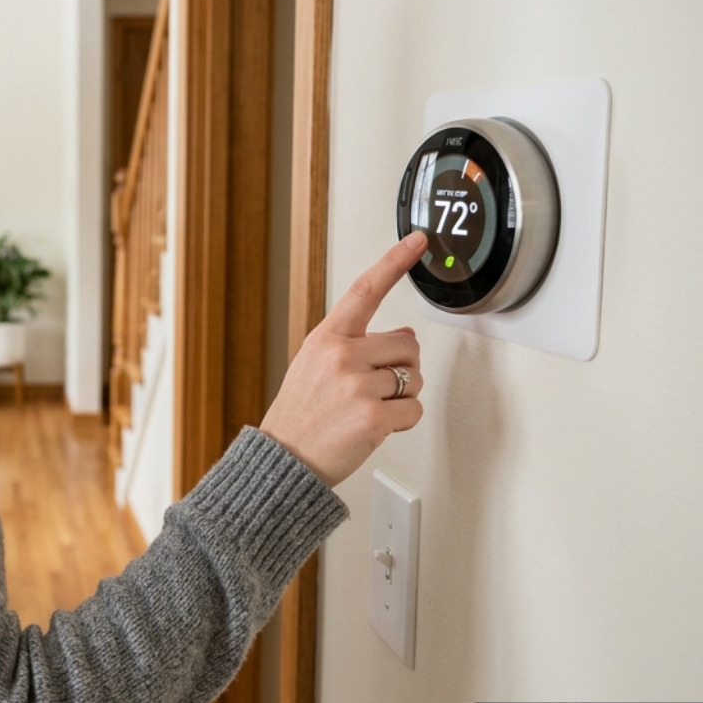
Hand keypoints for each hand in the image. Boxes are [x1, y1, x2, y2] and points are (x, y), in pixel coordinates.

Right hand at [259, 232, 427, 486]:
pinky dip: (402, 422)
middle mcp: (342, 356)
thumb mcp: (314, 366)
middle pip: (408, 344)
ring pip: (414, 379)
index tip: (418, 240)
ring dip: (402, 397)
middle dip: (402, 366)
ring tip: (368, 409)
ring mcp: (358, 386)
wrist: (283, 461)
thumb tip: (404, 336)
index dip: (395, 262)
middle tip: (376, 387)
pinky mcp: (373, 417)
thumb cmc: (300, 415)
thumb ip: (355, 346)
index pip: (365, 290)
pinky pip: (413, 410)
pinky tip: (375, 426)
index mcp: (327, 338)